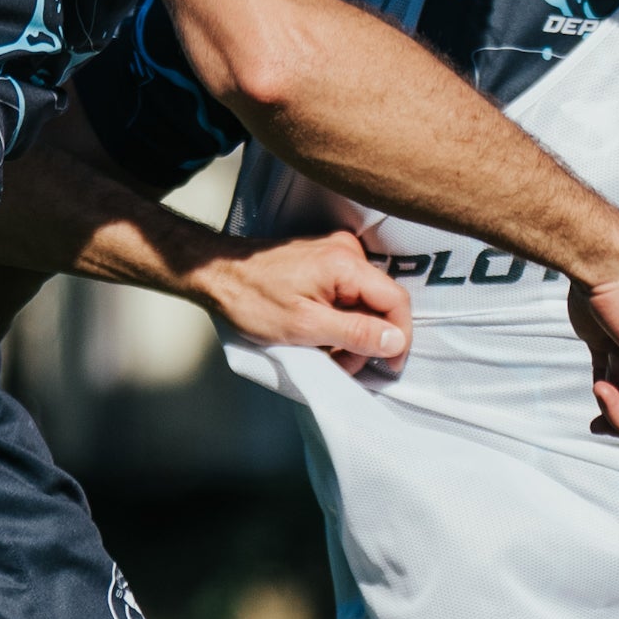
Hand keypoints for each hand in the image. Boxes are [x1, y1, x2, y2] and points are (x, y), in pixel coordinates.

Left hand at [190, 229, 413, 374]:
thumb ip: (356, 333)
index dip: (399, 337)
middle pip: (381, 303)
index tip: (389, 366)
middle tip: (344, 366)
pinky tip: (321, 336)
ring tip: (327, 354)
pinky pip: (349, 294)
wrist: (219, 274)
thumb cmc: (253, 300)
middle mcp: (347, 252)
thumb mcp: (306, 327)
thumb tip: (396, 341)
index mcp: (346, 264)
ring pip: (365, 302)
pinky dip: (341, 319)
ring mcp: (336, 253)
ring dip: (353, 333)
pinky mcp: (325, 260)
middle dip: (369, 340)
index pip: (396, 301)